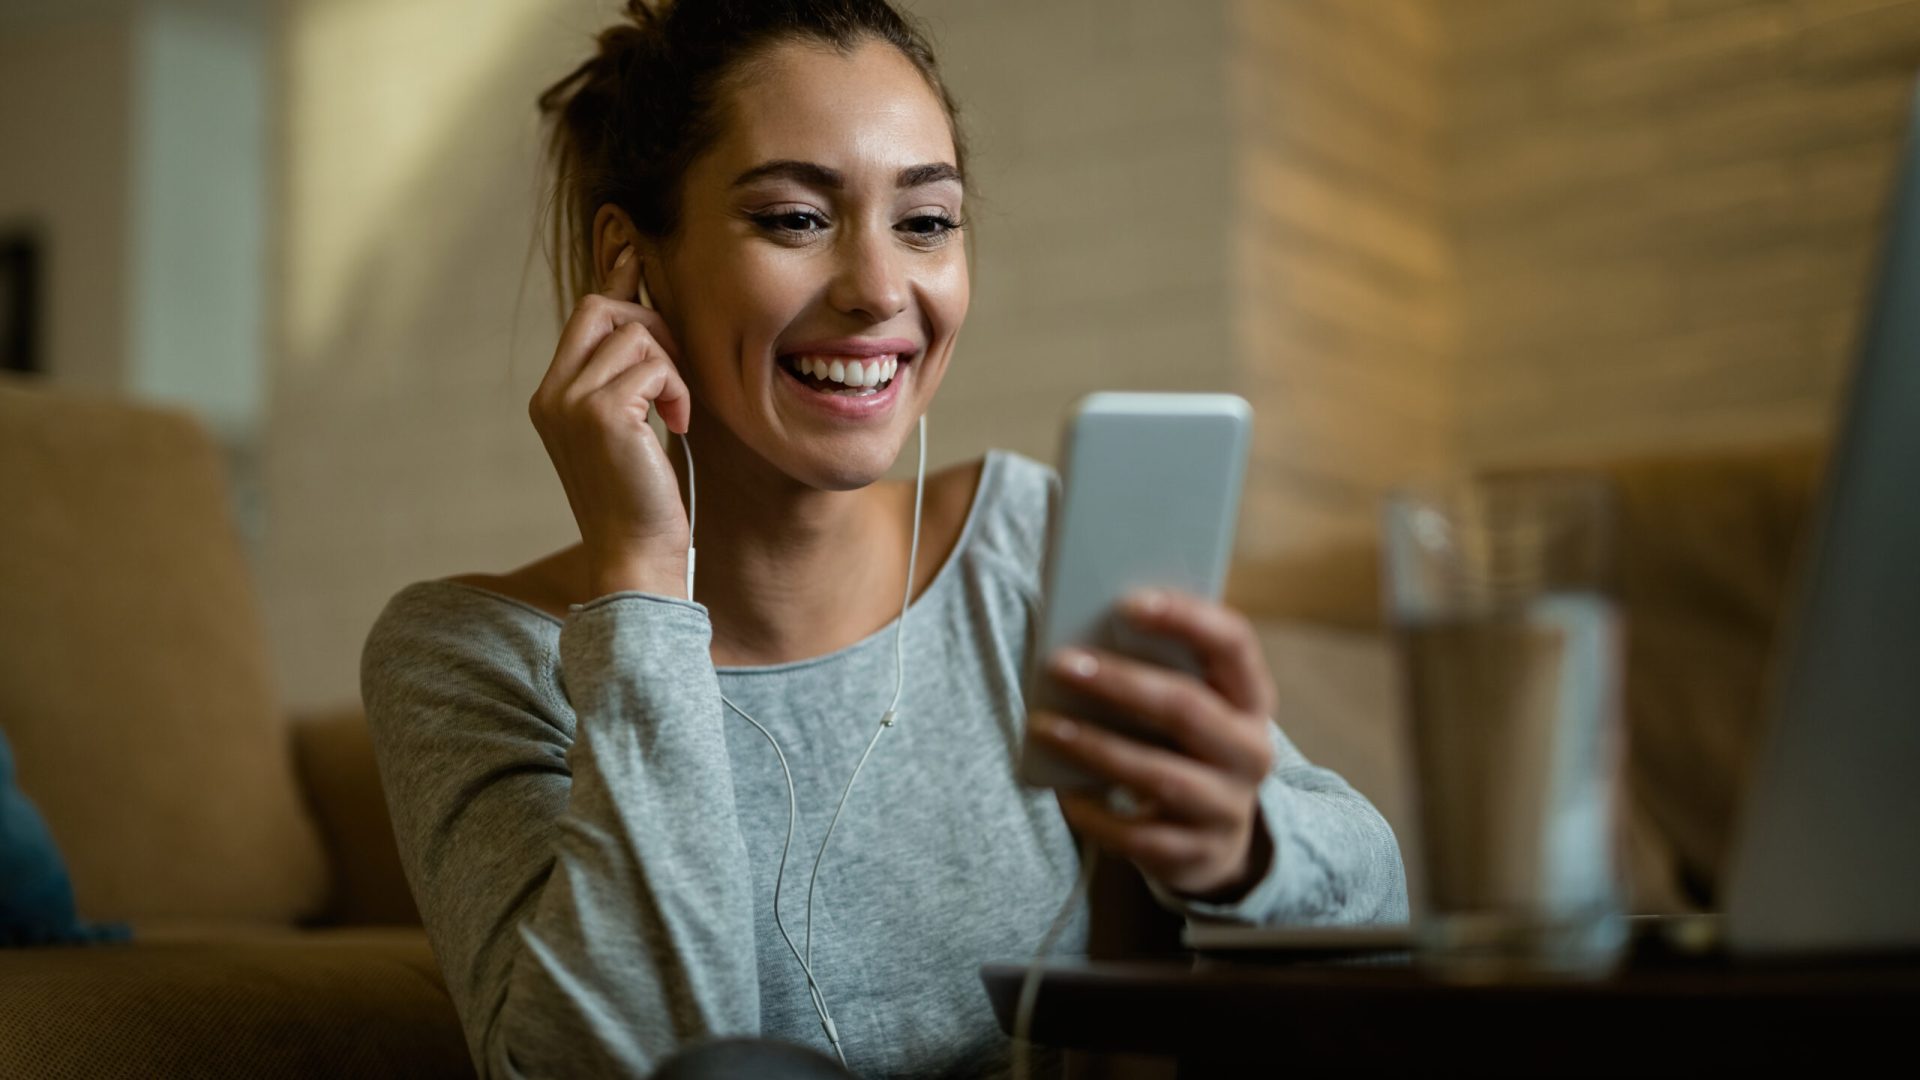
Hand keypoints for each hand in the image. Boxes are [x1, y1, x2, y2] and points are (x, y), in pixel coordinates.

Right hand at [529, 246, 693, 598]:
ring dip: (671, 369)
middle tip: (675, 378)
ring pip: (636, 333)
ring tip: (675, 414)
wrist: (636, 555)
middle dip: (652, 326)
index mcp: (553, 396)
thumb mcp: (631, 429)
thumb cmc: (643, 498)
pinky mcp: (599, 412)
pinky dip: (678, 391)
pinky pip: (654, 365)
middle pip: (601, 307)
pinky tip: (678, 426)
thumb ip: (629, 378)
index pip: (585, 315)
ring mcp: (569, 401)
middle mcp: (551, 393)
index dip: (616, 279)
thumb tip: (648, 322)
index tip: (634, 249)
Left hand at [1033, 588, 1278, 900]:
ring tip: (1044, 725)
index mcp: (1252, 699)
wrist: (1214, 839)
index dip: (1186, 618)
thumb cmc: (1181, 747)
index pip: (1233, 644)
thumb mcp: (1187, 705)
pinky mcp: (1196, 854)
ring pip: (1159, 775)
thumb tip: (1084, 635)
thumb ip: (1156, 669)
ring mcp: (1228, 808)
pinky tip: (1064, 794)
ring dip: (1096, 747)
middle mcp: (1251, 752)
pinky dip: (1096, 813)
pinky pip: (1139, 835)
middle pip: (1188, 709)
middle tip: (1061, 663)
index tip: (1127, 600)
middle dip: (1120, 682)